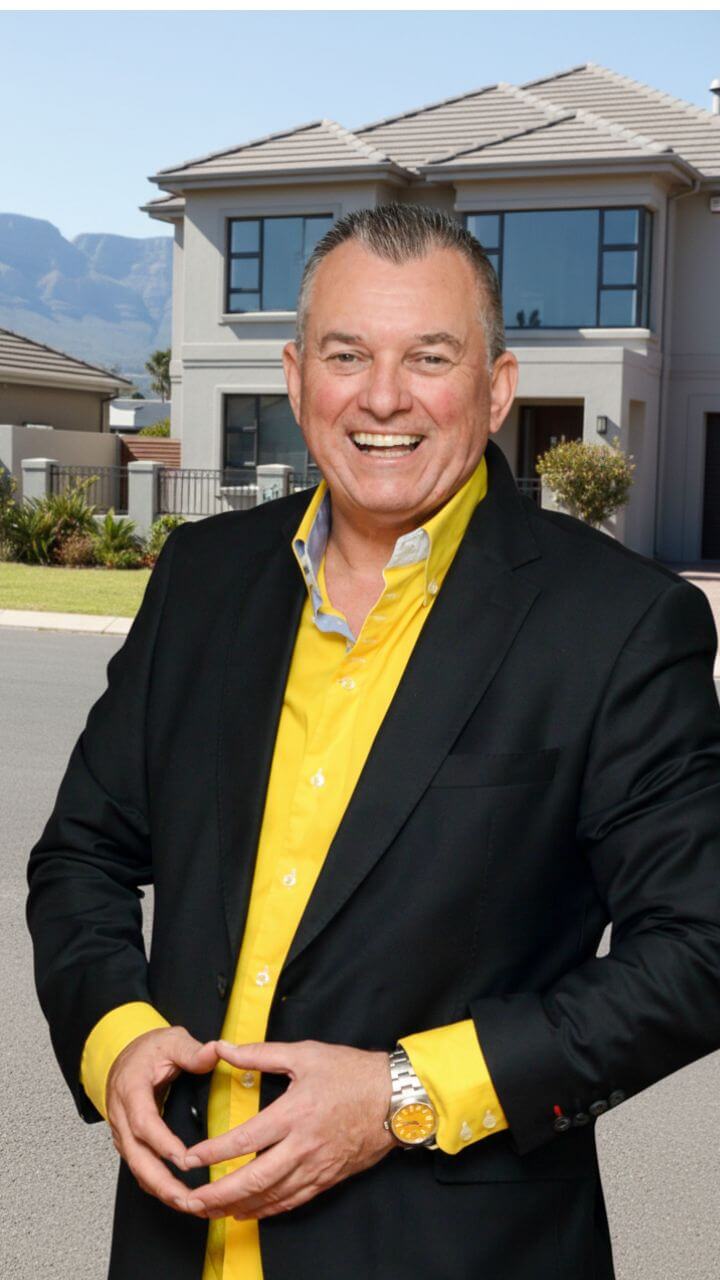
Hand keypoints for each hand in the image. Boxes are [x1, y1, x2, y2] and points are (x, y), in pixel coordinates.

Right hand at [106, 1026, 219, 1212]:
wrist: (125, 1055)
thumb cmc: (147, 1050)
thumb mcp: (170, 1040)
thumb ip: (192, 1050)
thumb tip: (215, 1051)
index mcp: (130, 1089)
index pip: (143, 1122)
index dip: (162, 1143)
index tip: (184, 1158)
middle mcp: (121, 1115)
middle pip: (137, 1157)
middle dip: (161, 1182)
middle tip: (187, 1199)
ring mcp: (123, 1133)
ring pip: (137, 1169)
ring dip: (161, 1191)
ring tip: (189, 1206)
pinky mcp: (130, 1143)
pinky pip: (141, 1169)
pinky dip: (158, 1187)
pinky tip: (179, 1198)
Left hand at [177, 1038, 395, 1220]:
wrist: (395, 1097)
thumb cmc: (351, 1072)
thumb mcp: (305, 1053)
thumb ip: (261, 1053)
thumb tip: (225, 1047)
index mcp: (294, 1113)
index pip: (246, 1139)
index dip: (214, 1152)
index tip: (190, 1159)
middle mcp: (303, 1145)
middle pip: (255, 1178)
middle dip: (219, 1193)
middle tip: (192, 1200)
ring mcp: (317, 1166)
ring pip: (272, 1195)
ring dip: (238, 1206)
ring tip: (211, 1211)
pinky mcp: (328, 1177)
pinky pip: (294, 1200)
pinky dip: (268, 1209)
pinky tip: (249, 1211)